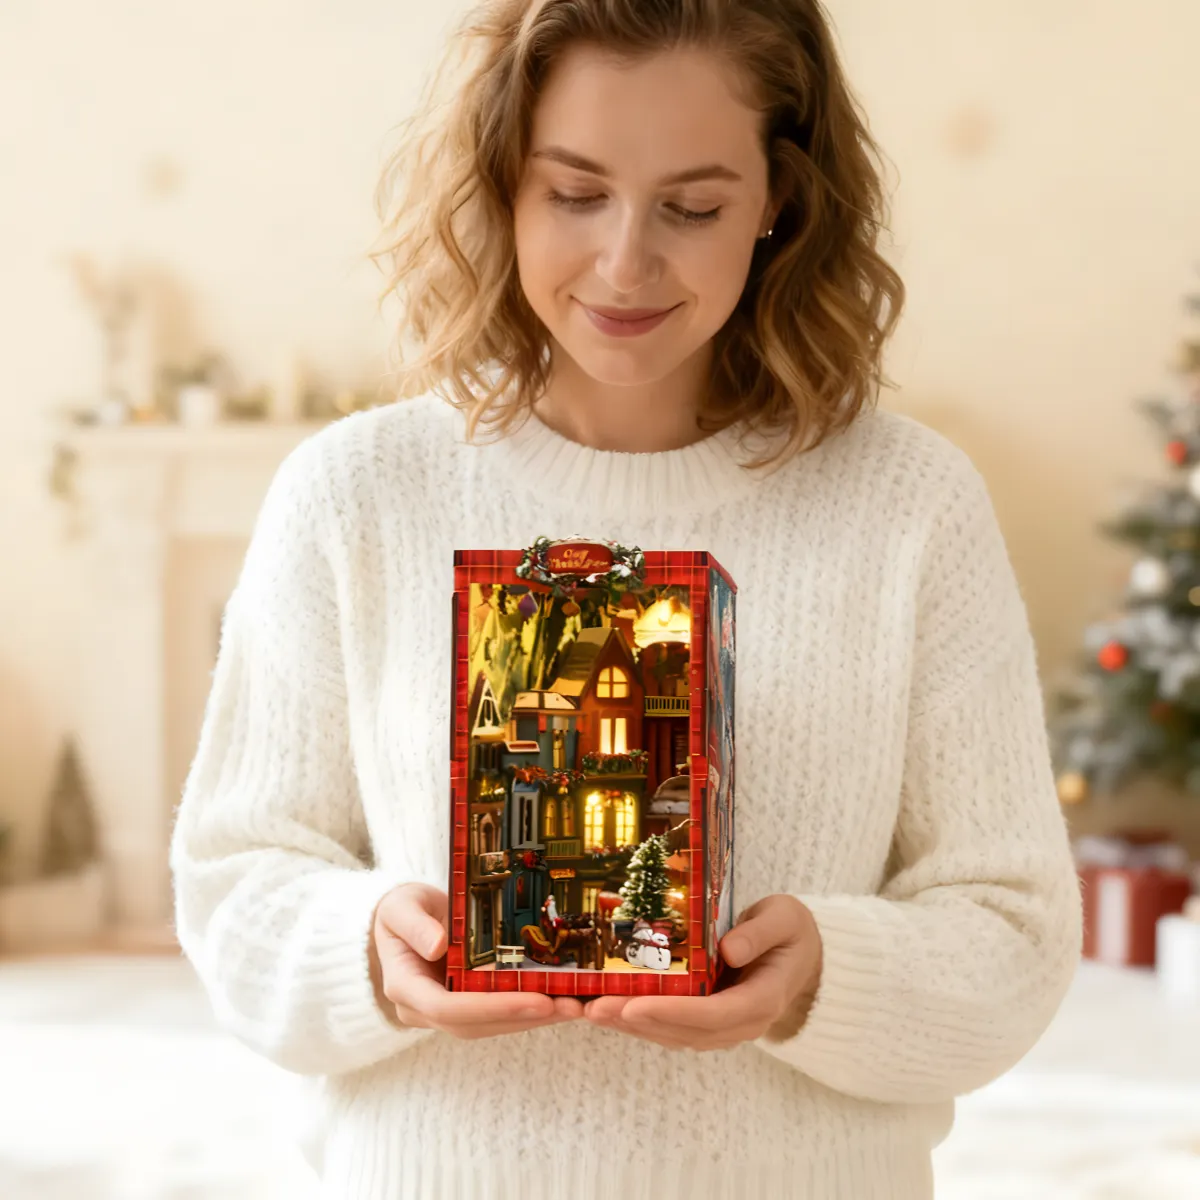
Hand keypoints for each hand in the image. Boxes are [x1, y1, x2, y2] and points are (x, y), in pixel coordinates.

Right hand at [370, 882, 583, 1038]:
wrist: (405, 919)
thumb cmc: (401, 910)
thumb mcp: (400, 906)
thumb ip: (414, 924)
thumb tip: (437, 945)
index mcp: (405, 987)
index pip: (448, 1007)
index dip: (493, 1007)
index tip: (536, 1000)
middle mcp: (424, 1009)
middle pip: (475, 1024)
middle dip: (523, 1017)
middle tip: (568, 1006)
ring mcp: (445, 1010)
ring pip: (490, 1025)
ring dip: (532, 1018)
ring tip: (573, 1005)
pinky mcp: (465, 1004)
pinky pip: (496, 1013)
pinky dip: (528, 1009)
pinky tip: (559, 999)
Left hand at [584, 895, 822, 1050]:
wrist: (803, 955)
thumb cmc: (791, 932)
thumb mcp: (785, 919)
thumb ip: (760, 933)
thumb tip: (727, 949)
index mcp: (761, 1000)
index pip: (714, 1014)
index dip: (673, 1012)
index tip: (635, 1005)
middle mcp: (741, 1023)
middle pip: (685, 1031)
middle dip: (638, 1021)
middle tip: (595, 1008)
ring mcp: (724, 1027)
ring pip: (673, 1035)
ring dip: (631, 1027)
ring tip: (590, 1010)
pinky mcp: (708, 1020)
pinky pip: (672, 1028)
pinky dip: (640, 1022)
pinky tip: (609, 1010)